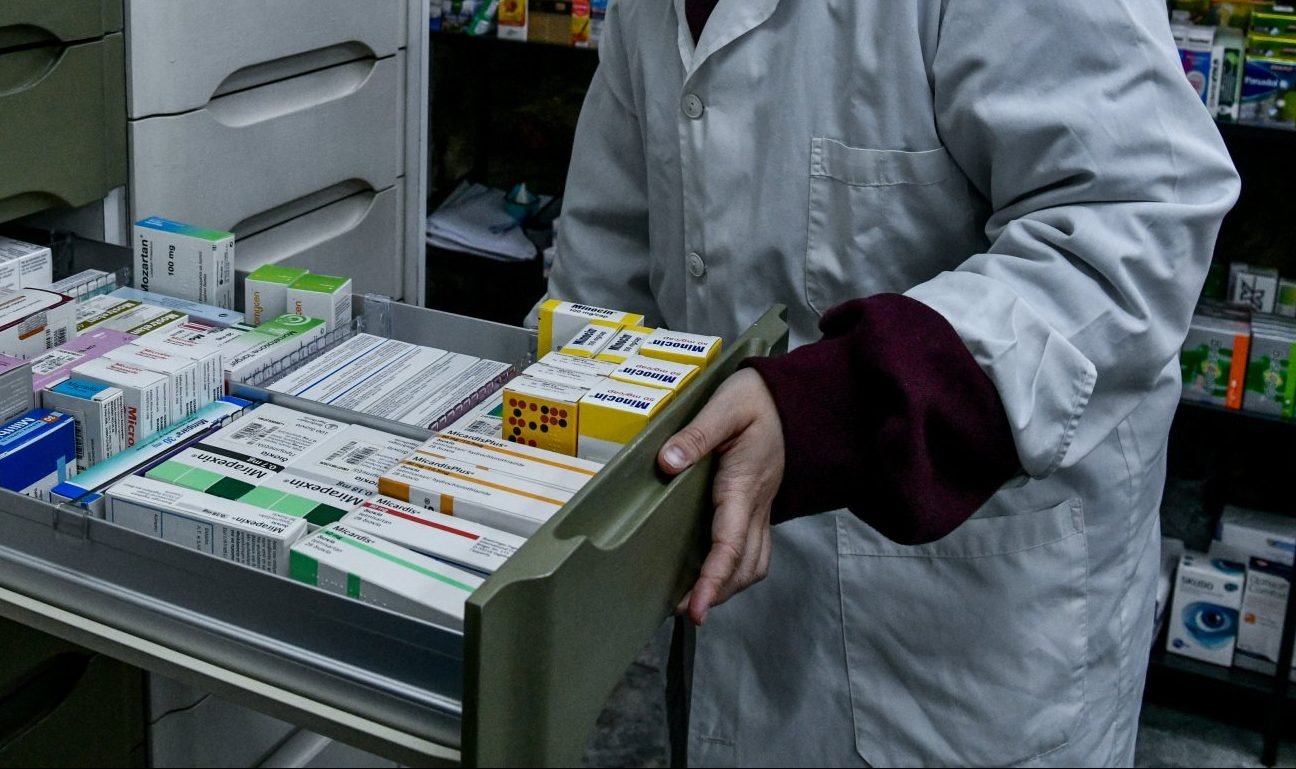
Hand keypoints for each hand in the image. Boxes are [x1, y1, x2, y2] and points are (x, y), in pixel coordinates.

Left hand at [657, 368, 784, 625]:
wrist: (794, 398)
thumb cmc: (757, 399)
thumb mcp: (726, 406)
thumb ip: (697, 434)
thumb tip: (668, 462)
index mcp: (743, 485)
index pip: (730, 544)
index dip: (713, 580)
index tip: (695, 608)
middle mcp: (756, 504)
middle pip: (744, 565)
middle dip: (718, 593)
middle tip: (684, 611)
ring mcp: (762, 507)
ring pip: (754, 562)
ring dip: (730, 586)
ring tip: (696, 600)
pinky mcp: (760, 505)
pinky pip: (754, 548)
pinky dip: (737, 569)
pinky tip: (714, 572)